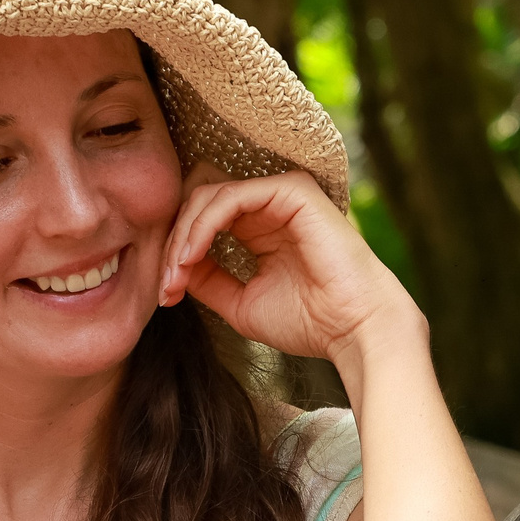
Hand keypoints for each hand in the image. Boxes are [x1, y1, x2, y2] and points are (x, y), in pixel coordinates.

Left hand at [156, 168, 421, 365]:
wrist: (354, 330)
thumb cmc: (310, 322)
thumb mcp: (241, 304)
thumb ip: (208, 281)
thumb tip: (173, 268)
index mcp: (261, 228)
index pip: (203, 222)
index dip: (176, 253)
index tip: (166, 293)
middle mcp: (270, 207)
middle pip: (200, 204)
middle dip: (174, 243)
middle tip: (165, 283)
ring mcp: (282, 194)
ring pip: (210, 196)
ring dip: (184, 235)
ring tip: (176, 272)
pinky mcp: (292, 190)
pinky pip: (231, 197)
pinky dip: (204, 225)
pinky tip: (192, 255)